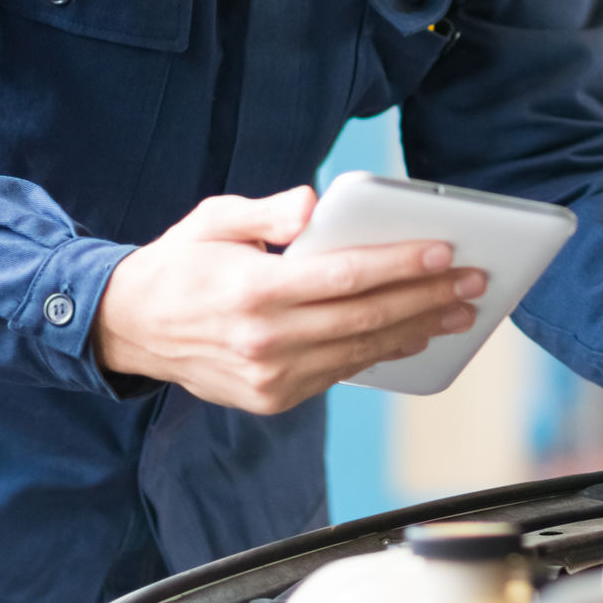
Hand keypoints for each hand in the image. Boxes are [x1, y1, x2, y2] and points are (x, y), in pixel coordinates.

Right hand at [94, 186, 486, 413]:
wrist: (129, 329)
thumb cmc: (180, 264)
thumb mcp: (214, 220)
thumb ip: (267, 212)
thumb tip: (313, 204)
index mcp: (253, 290)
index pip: (344, 276)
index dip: (401, 263)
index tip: (445, 250)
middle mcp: (264, 340)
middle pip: (366, 317)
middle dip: (428, 297)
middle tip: (474, 281)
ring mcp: (270, 376)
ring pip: (360, 351)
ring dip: (417, 329)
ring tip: (459, 310)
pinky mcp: (273, 397)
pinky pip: (339, 372)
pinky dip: (381, 353)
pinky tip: (413, 334)